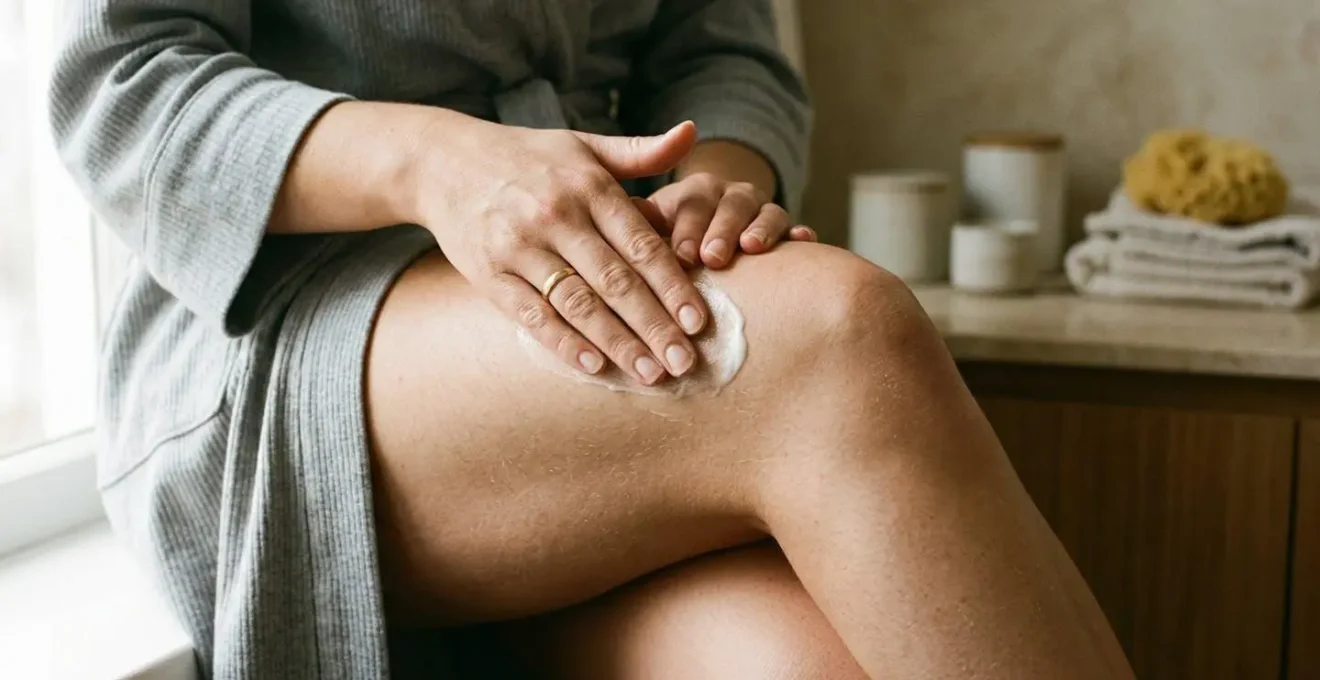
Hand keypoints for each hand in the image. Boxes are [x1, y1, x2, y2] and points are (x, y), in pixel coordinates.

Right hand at [412, 116, 708, 385]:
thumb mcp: (583, 144)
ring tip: (650, 373)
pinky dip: (563, 342)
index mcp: (588, 186)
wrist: (441, 162)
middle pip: (616, 281)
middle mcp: (556, 216)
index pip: (640, 244)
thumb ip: (640, 150)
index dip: (672, 285)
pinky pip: (532, 314)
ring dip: (617, 343)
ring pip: (578, 303)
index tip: (699, 320)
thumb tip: (692, 133)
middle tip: (685, 362)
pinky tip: (593, 366)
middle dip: (654, 326)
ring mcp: (520, 247)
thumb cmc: (526, 157)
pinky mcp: (488, 273)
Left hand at [647, 172, 817, 268]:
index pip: (694, 202)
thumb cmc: (673, 242)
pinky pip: (797, 228)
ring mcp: (762, 213)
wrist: (712, 235)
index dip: (689, 227)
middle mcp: (731, 197)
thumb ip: (644, 224)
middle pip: (731, 206)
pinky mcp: (786, 231)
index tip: (684, 256)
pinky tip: (804, 241)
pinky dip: (801, 234)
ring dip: (761, 229)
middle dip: (722, 231)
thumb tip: (629, 217)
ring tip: (752, 248)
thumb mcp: (654, 229)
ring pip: (767, 212)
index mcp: (696, 194)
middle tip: (713, 258)